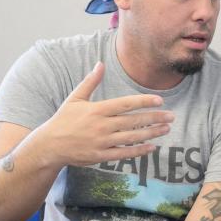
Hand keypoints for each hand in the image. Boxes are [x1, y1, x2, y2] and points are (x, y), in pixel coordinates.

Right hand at [34, 62, 174, 168]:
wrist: (49, 145)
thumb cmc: (63, 120)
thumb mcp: (75, 98)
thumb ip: (90, 82)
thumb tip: (100, 64)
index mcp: (96, 110)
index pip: (125, 104)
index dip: (144, 102)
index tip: (159, 100)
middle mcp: (101, 126)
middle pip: (133, 121)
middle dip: (154, 118)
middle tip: (171, 116)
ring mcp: (101, 142)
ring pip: (132, 138)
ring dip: (151, 133)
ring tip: (166, 129)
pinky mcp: (101, 156)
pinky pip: (124, 153)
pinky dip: (139, 151)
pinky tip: (152, 147)